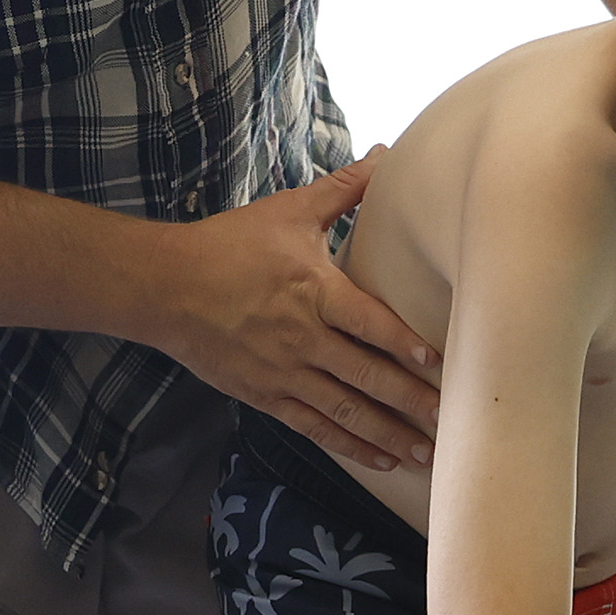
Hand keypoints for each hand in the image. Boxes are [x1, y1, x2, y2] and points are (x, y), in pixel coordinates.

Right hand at [149, 163, 440, 467]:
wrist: (165, 287)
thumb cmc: (229, 245)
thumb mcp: (288, 212)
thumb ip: (343, 190)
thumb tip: (386, 155)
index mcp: (312, 292)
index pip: (368, 323)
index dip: (403, 344)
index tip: (437, 362)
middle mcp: (301, 339)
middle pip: (365, 377)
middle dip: (409, 402)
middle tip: (450, 420)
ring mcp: (283, 374)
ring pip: (344, 412)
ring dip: (387, 435)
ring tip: (425, 455)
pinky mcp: (266, 396)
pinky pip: (314, 428)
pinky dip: (349, 446)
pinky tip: (381, 459)